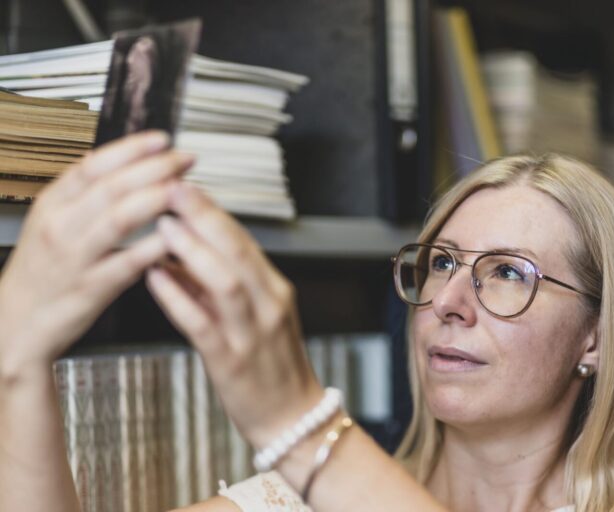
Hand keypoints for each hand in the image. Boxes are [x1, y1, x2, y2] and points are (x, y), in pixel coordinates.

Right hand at [0, 131, 192, 379]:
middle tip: (186, 159)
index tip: (162, 139)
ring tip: (186, 189)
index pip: (93, 164)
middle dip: (155, 168)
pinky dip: (155, 246)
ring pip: (120, 217)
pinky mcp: (91, 288)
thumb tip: (119, 162)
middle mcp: (61, 225)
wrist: (15, 324)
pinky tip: (178, 234)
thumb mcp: (51, 223)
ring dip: (158, 198)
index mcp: (53, 203)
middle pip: (112, 185)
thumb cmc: (43, 272)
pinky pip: (128, 262)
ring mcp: (75, 256)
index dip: (131, 149)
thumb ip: (83, 195)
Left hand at [146, 183, 322, 446]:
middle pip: (239, 251)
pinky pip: (203, 324)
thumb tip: (179, 253)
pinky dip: (178, 298)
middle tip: (174, 189)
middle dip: (205, 217)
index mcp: (275, 289)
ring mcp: (252, 332)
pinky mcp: (232, 361)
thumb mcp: (256, 316)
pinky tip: (156, 278)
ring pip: (225, 282)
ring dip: (194, 251)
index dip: (214, 211)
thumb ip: (219, 285)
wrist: (291, 417)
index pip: (245, 241)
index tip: (187, 185)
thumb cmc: (271, 365)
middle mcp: (269, 304)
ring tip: (165, 227)